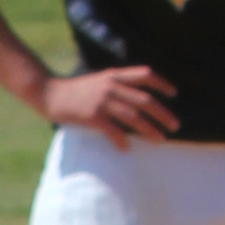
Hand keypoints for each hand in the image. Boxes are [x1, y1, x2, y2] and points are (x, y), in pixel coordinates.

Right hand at [44, 60, 177, 141]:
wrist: (49, 92)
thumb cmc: (73, 90)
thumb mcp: (97, 80)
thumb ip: (115, 85)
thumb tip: (132, 98)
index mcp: (114, 75)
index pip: (145, 75)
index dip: (162, 83)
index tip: (174, 94)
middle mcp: (111, 86)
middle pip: (144, 100)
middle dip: (163, 113)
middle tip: (175, 125)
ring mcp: (102, 101)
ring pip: (133, 117)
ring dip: (149, 129)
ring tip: (161, 139)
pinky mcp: (92, 116)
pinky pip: (112, 130)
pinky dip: (121, 140)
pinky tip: (126, 149)